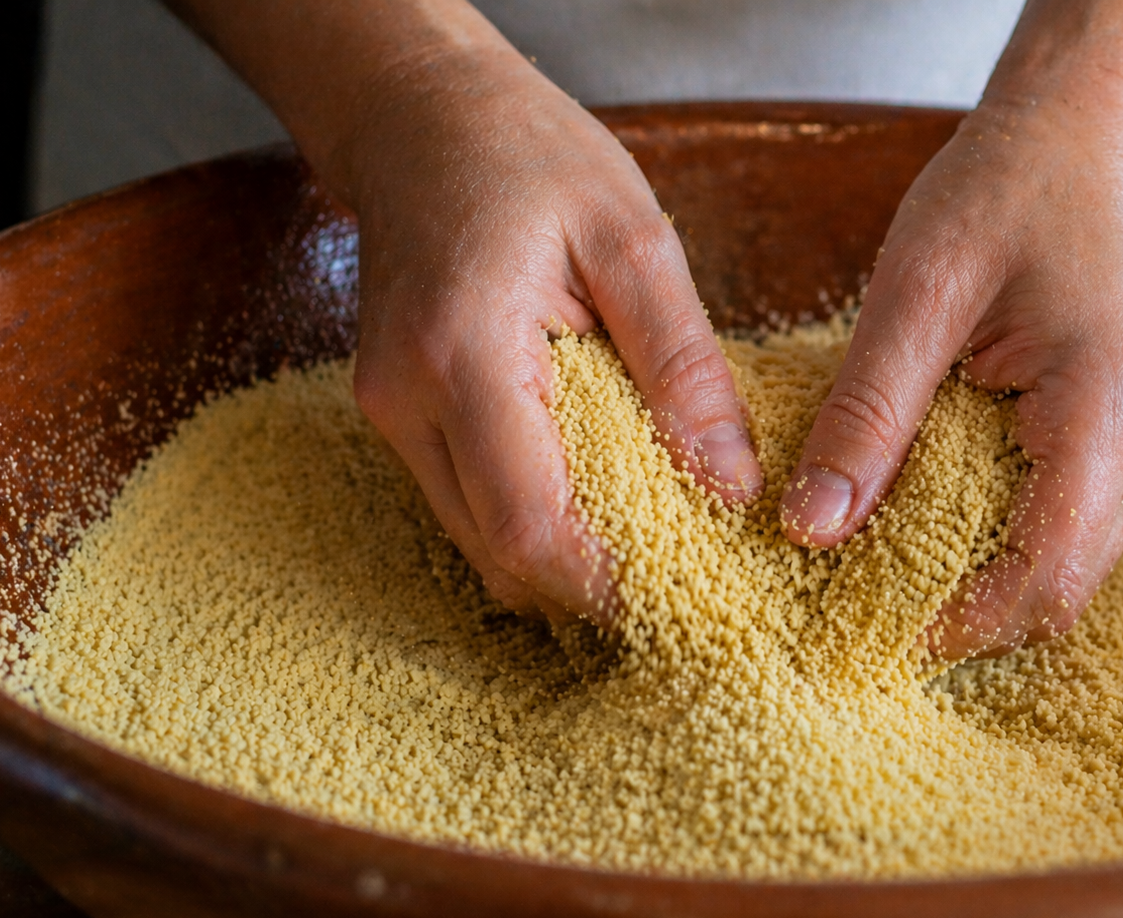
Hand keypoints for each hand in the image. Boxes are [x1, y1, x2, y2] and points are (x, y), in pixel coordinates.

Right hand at [343, 47, 760, 622]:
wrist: (419, 115)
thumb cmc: (526, 154)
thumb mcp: (632, 238)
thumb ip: (682, 363)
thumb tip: (731, 481)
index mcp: (463, 352)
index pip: (530, 522)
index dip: (608, 583)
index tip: (690, 597)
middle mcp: (407, 400)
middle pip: (500, 554)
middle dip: (594, 587)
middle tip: (690, 580)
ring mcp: (392, 413)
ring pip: (479, 542)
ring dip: (564, 559)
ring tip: (657, 541)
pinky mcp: (398, 413)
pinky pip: (469, 503)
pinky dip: (536, 520)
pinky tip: (603, 497)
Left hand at [780, 100, 1122, 657]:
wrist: (1080, 131)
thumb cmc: (1003, 190)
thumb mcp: (916, 293)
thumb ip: (867, 414)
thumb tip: (812, 526)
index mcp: (1105, 407)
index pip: (1042, 570)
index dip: (956, 621)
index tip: (867, 632)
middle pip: (1061, 585)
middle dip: (965, 612)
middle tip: (862, 607)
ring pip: (1067, 561)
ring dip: (981, 577)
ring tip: (884, 561)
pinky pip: (1066, 517)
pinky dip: (999, 534)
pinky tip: (928, 508)